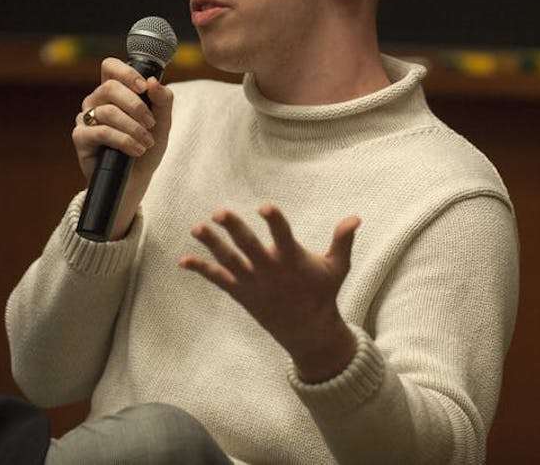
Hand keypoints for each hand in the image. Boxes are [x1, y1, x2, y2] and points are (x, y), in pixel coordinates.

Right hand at [72, 57, 173, 238]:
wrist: (136, 179)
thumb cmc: (147, 147)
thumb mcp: (162, 122)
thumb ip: (163, 100)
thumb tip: (153, 82)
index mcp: (113, 91)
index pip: (110, 67)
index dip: (126, 72)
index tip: (143, 87)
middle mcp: (96, 101)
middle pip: (109, 87)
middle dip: (136, 105)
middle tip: (151, 123)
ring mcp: (86, 118)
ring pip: (108, 111)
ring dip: (133, 128)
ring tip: (147, 143)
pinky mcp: (81, 138)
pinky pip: (102, 131)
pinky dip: (124, 140)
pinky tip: (136, 150)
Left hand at [179, 204, 359, 382]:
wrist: (308, 331)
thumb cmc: (323, 293)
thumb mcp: (337, 267)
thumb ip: (343, 240)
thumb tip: (356, 217)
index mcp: (292, 260)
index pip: (282, 235)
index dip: (274, 221)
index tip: (264, 207)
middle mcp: (270, 270)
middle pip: (248, 247)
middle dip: (234, 229)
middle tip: (218, 212)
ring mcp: (253, 283)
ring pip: (228, 261)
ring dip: (211, 245)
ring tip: (196, 228)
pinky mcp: (241, 293)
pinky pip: (218, 279)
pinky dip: (201, 269)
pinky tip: (183, 260)